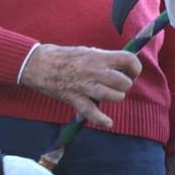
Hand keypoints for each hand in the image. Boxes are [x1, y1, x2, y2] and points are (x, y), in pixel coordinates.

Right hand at [19, 44, 141, 128]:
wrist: (40, 64)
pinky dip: (101, 119)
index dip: (135, 68)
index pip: (128, 60)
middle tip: (119, 85)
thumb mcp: (87, 52)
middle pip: (124, 82)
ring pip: (113, 96)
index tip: (132, 72)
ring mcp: (85, 86)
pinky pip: (92, 112)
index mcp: (99, 57)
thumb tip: (120, 66)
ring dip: (116, 98)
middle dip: (125, 85)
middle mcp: (95, 71)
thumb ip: (104, 59)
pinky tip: (107, 122)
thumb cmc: (63, 57)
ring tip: (111, 96)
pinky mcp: (75, 99)